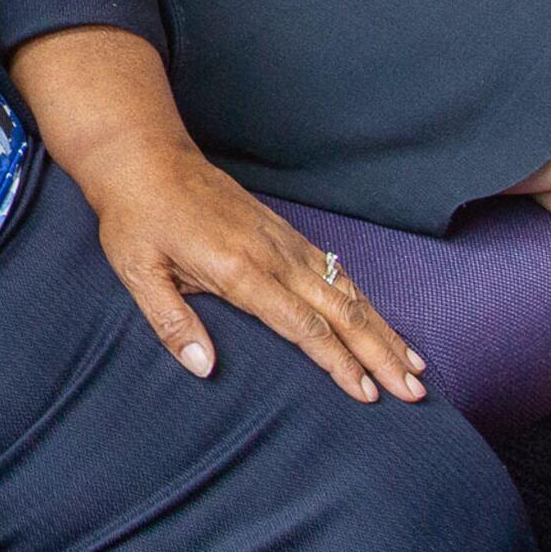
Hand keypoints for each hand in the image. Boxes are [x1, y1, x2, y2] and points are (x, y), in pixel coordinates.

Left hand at [11, 25, 424, 403]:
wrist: (145, 157)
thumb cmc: (136, 219)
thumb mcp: (137, 272)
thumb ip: (171, 323)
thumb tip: (204, 369)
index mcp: (239, 269)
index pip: (303, 325)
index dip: (338, 362)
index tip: (367, 393)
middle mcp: (272, 254)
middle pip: (341, 311)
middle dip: (380, 353)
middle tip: (414, 392)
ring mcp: (282, 240)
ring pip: (347, 290)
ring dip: (383, 329)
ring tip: (414, 366)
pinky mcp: (283, 233)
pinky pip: (334, 270)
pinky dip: (364, 300)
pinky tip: (379, 322)